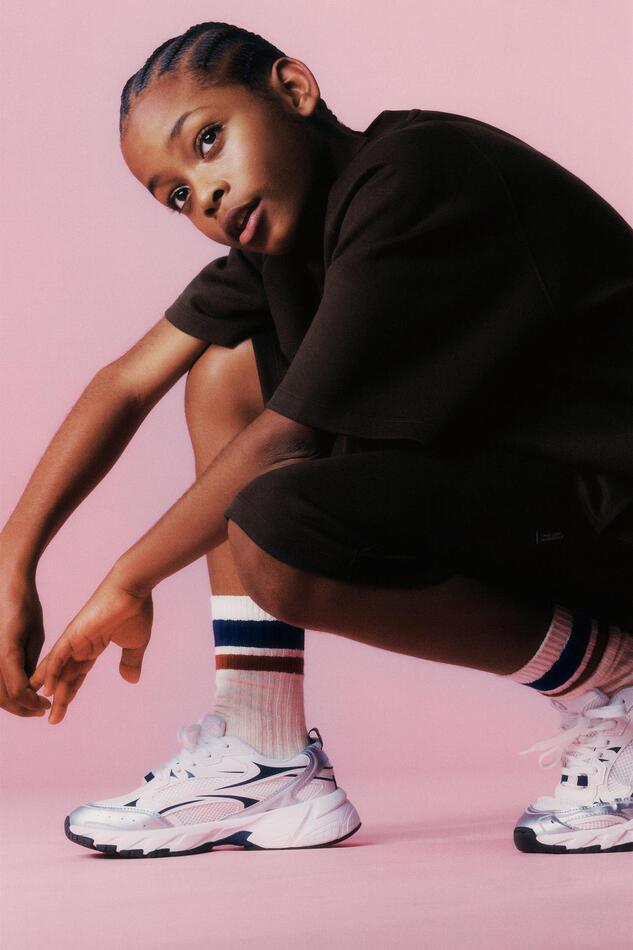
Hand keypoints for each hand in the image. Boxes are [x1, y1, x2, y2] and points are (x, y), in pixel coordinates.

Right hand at [0, 571, 50, 716]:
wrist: (6, 586)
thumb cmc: (24, 607)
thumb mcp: (35, 636)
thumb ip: (31, 664)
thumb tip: (31, 688)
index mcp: (6, 654)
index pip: (18, 692)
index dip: (32, 703)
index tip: (45, 705)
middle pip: (3, 698)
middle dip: (22, 708)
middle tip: (40, 709)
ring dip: (11, 702)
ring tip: (30, 702)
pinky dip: (3, 690)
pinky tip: (18, 690)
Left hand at [30, 572, 152, 724]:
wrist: (133, 589)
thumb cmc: (135, 611)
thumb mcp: (135, 644)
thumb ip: (130, 662)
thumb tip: (130, 680)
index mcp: (93, 646)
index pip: (78, 674)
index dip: (71, 692)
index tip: (64, 708)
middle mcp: (80, 644)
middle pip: (66, 676)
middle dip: (60, 698)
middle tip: (53, 720)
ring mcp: (75, 639)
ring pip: (60, 669)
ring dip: (54, 690)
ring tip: (48, 711)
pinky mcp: (74, 634)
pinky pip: (58, 657)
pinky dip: (51, 672)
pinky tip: (46, 688)